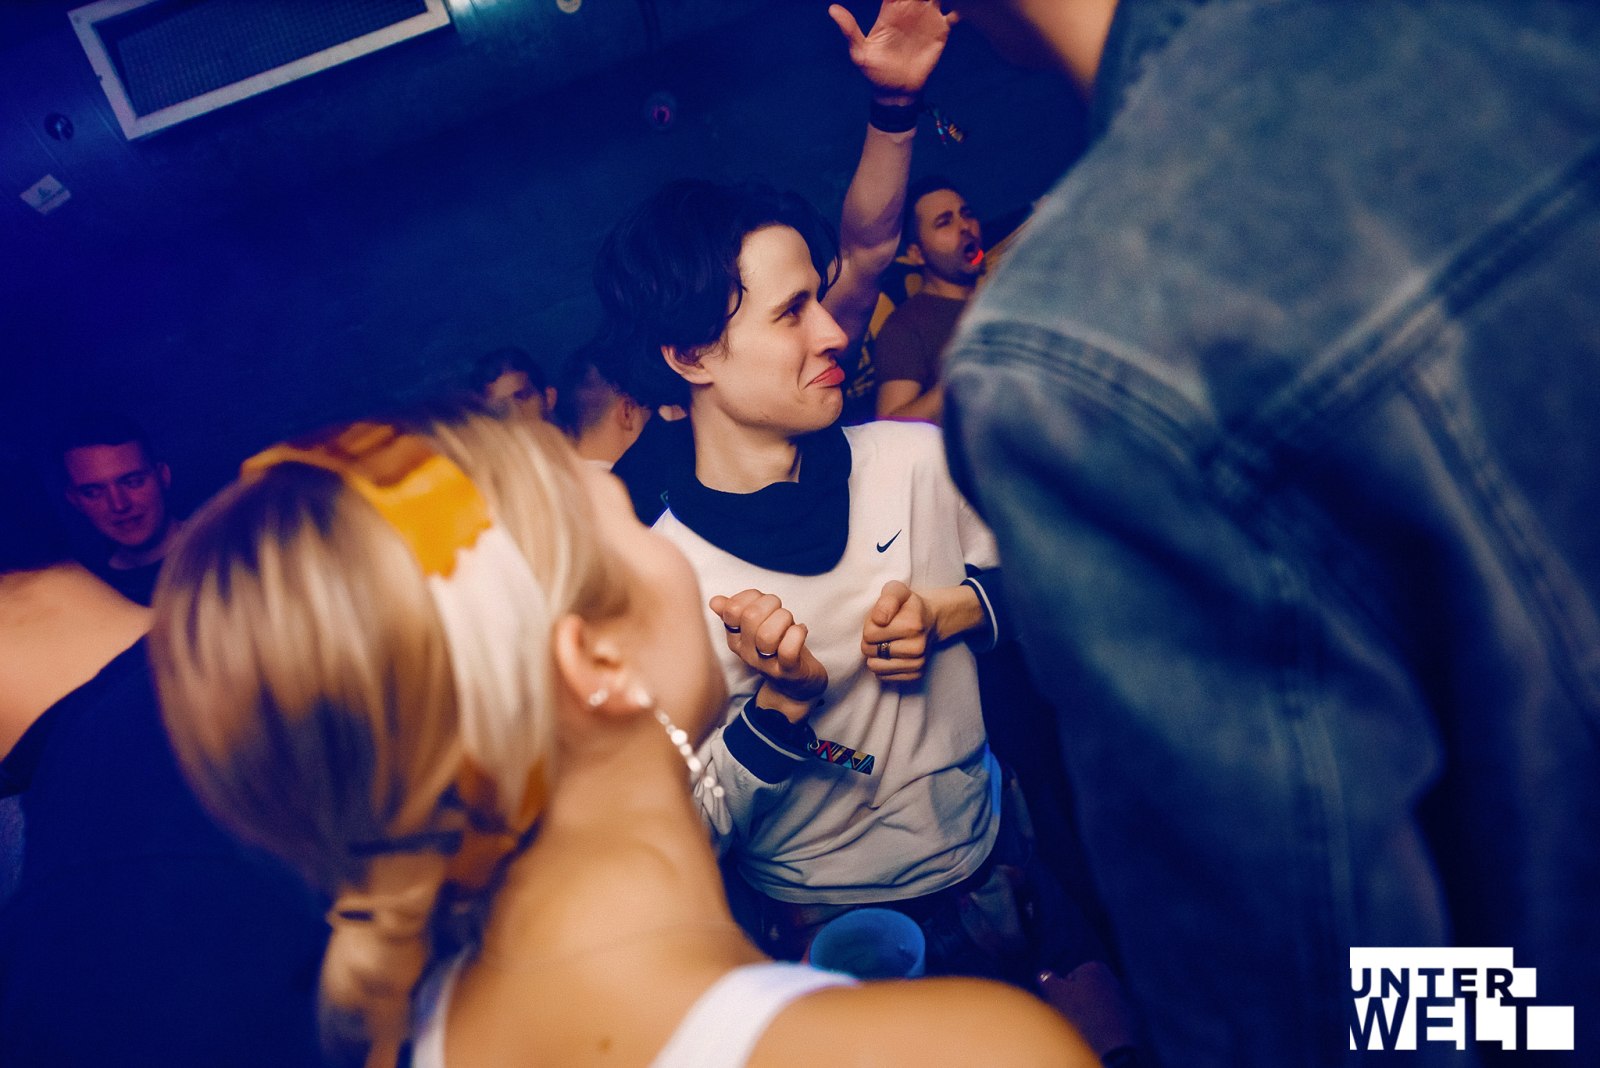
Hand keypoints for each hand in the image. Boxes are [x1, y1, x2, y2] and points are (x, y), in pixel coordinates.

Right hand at [710, 589, 827, 702]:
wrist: (794, 686)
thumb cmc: (776, 650)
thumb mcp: (754, 629)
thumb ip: (736, 613)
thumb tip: (715, 601)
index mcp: (736, 638)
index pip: (732, 609)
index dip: (752, 597)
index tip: (763, 602)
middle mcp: (746, 652)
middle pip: (750, 617)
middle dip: (771, 604)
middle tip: (780, 611)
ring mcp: (766, 663)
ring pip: (768, 634)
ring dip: (785, 620)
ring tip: (791, 624)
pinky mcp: (788, 671)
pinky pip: (788, 649)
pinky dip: (797, 633)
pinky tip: (801, 630)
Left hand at [828, 0, 956, 101]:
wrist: (897, 92)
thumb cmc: (875, 72)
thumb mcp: (860, 53)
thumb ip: (849, 30)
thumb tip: (832, 9)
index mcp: (890, 9)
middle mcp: (910, 9)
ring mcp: (928, 17)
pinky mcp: (942, 30)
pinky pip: (954, 12)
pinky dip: (959, 6)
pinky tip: (958, 7)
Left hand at [861, 580, 934, 681]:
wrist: (930, 619)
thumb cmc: (908, 605)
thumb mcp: (896, 590)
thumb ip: (887, 600)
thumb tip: (879, 620)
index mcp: (911, 625)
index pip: (869, 634)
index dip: (870, 625)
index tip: (881, 620)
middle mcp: (917, 647)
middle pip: (870, 651)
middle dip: (871, 641)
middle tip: (883, 631)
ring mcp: (917, 663)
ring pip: (875, 667)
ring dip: (875, 655)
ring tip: (886, 642)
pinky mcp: (915, 674)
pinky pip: (883, 676)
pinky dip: (882, 666)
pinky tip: (891, 654)